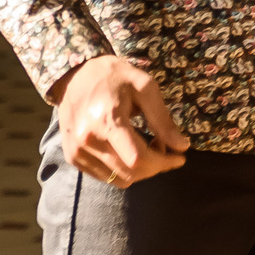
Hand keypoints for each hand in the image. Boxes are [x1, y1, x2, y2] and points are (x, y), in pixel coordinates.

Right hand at [51, 54, 191, 187]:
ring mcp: (77, 151)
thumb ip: (163, 120)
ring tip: (145, 146)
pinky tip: (127, 150)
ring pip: (118, 179)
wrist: (74, 75)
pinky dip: (121, 170)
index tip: (180, 156)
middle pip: (131, 173)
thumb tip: (182, 147)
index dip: (164, 163)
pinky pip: (104, 177)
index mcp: (107, 121)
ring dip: (139, 170)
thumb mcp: (144, 87)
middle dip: (155, 166)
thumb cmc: (114, 76)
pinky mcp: (72, 157)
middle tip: (163, 145)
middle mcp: (88, 141)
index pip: (138, 159)